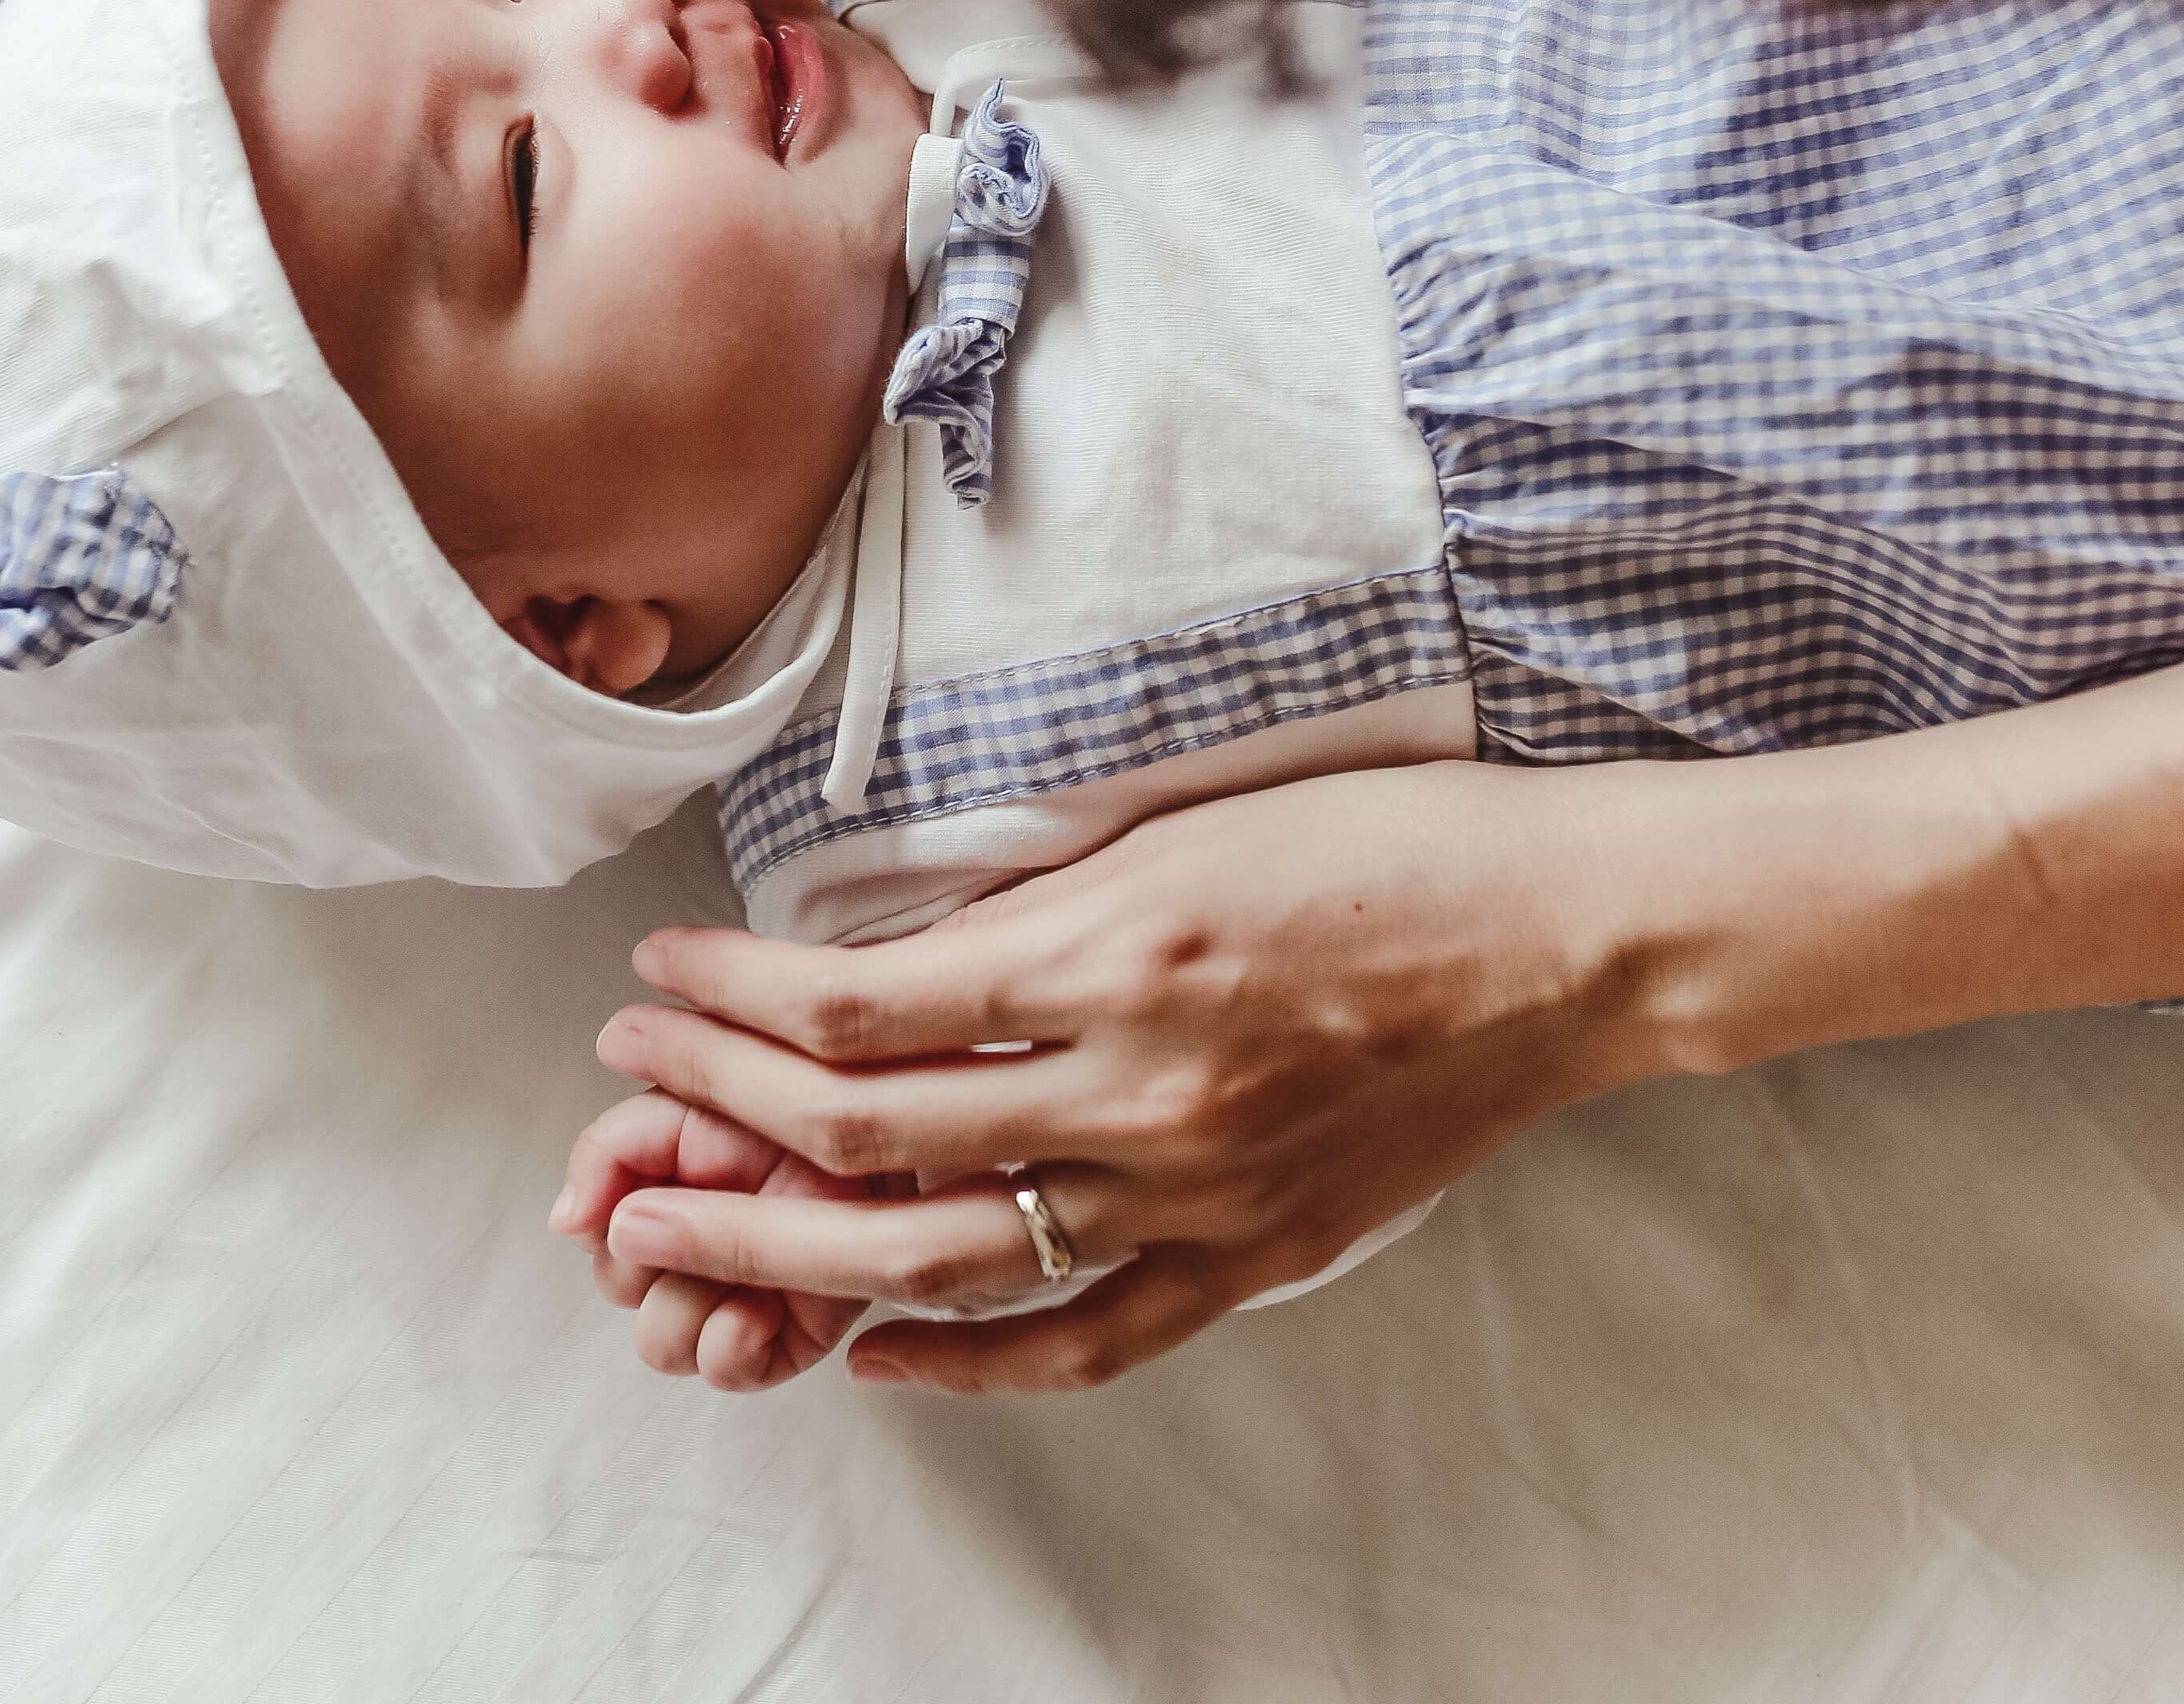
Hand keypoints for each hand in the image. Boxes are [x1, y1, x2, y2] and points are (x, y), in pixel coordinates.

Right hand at [552, 1088, 880, 1390]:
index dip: (607, 1220)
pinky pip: (726, 1370)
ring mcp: (742, 1289)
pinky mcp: (792, 1332)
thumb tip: (563, 1223)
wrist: (907, 1120)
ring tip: (740, 1261)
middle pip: (621, 1290)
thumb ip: (610, 1151)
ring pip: (661, 1343)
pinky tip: (762, 1304)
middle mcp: (698, 1240)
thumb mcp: (685, 1099)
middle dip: (649, 1260)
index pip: (594, 1230)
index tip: (635, 1197)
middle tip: (699, 1218)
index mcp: (666, 1181)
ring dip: (688, 1305)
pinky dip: (731, 1345)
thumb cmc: (805, 1090)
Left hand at [589, 761, 1681, 1392]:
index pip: (858, 1011)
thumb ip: (1037, 899)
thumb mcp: (1186, 825)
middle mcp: (1138, 1092)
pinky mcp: (1250, 1258)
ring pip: (943, 1264)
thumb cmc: (1390, 842)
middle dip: (713, 1131)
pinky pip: (1079, 1337)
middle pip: (865, 1148)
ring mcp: (1195, 1194)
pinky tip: (874, 1349)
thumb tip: (886, 950)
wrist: (1566, 938)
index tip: (657, 980)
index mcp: (1114, 955)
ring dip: (787, 1255)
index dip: (730, 1004)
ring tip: (678, 1238)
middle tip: (617, 1116)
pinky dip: (962, 1358)